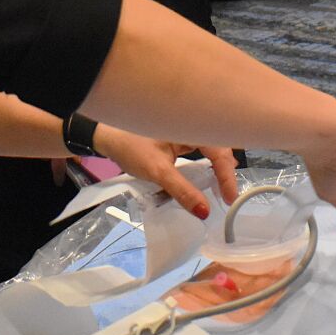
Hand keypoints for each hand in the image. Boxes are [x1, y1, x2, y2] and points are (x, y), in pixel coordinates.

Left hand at [93, 125, 239, 219]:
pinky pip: (201, 148)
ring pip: (211, 147)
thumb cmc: (130, 147)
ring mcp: (186, 129)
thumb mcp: (157, 171)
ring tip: (223, 187)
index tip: (229, 198)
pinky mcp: (180, 136)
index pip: (219, 149)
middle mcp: (193, 122)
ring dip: (218, 166)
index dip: (227, 174)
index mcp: (191, 122)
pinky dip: (206, 163)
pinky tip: (210, 175)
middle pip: (220, 145)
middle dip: (227, 169)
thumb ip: (182, 190)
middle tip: (228, 194)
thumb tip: (204, 211)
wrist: (106, 137)